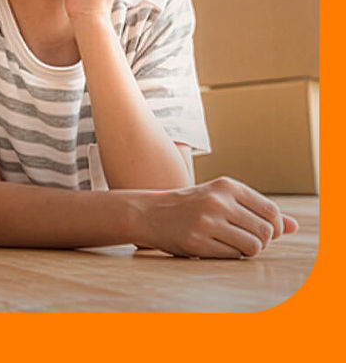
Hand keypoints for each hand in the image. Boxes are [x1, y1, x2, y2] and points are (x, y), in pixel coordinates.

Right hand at [136, 177, 297, 257]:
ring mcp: (206, 222)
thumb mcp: (222, 199)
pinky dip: (232, 256)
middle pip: (266, 231)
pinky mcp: (197, 242)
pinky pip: (233, 256)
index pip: (271, 211)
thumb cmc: (191, 206)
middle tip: (244, 239)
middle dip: (262, 241)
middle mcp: (218, 201)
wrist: (149, 213)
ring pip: (253, 246)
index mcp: (227, 186)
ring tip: (233, 245)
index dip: (274, 226)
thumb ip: (257, 211)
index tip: (260, 230)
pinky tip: (217, 248)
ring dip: (248, 251)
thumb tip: (293, 227)